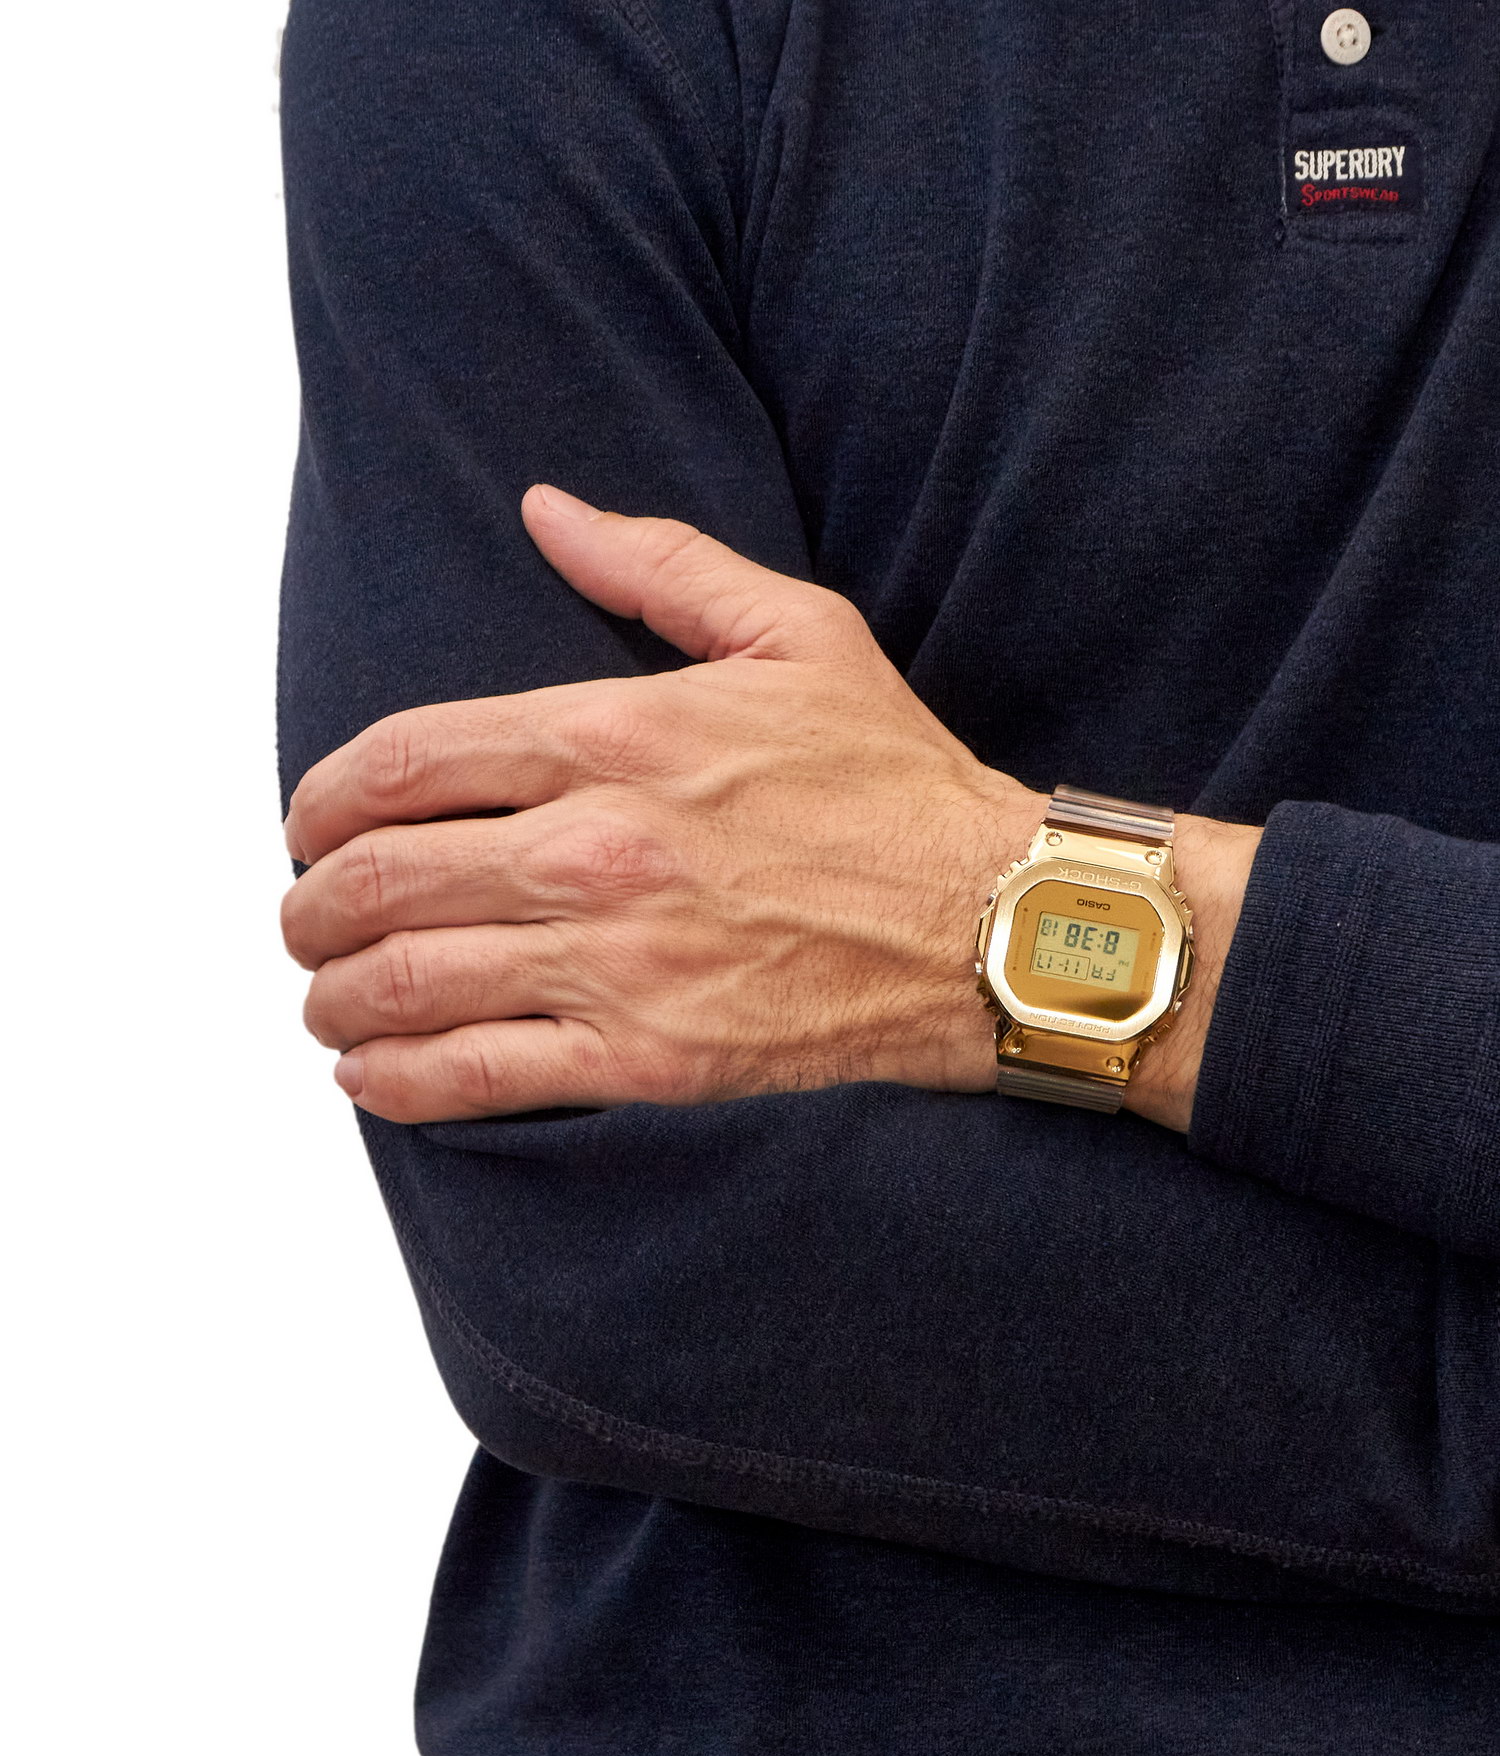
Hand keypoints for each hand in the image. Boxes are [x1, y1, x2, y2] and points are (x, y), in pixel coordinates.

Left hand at [280, 484, 1040, 1121]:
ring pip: (407, 982)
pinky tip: (369, 1073)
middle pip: (381, 878)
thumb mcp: (794, 634)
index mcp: (616, 735)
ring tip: (322, 996)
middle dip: (310, 904)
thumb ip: (659, 564)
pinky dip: (396, 1080)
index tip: (308, 823)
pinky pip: (476, 1076)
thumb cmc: (894, 782)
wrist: (990, 924)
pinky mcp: (647, 1056)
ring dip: (332, 994)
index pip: (406, 760)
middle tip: (302, 917)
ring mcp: (616, 959)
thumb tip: (547, 508)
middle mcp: (596, 847)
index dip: (326, 796)